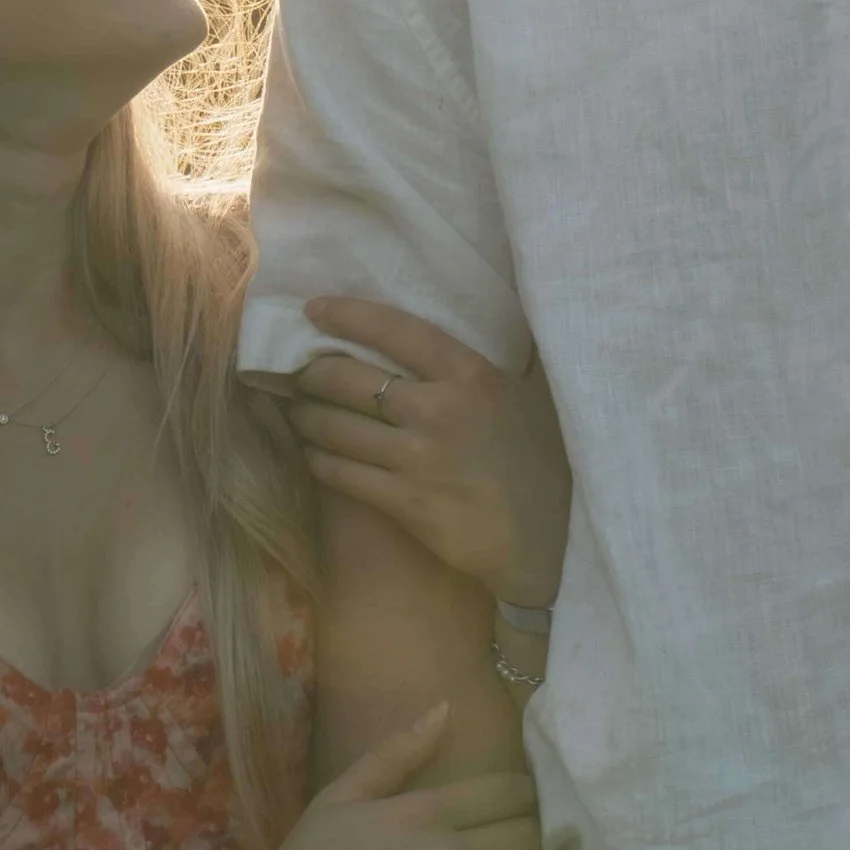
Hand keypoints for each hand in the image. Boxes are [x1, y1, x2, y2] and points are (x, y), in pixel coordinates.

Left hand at [289, 299, 571, 606]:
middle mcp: (438, 411)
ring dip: (306, 417)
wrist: (551, 541)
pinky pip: (342, 475)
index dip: (348, 315)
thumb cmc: (547, 462)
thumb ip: (511, 353)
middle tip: (300, 373)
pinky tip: (312, 454)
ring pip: (335, 428)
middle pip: (349, 381)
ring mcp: (418, 460)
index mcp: (471, 375)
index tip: (314, 309)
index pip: (396, 330)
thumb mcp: (536, 394)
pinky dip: (318, 460)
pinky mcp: (404, 504)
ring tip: (298, 411)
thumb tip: (506, 316)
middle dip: (312, 374)